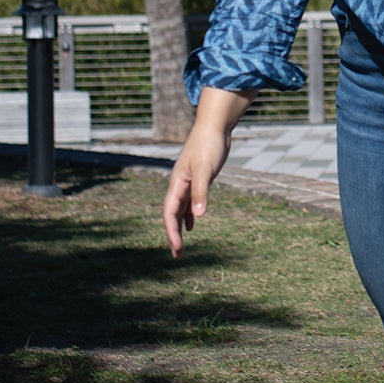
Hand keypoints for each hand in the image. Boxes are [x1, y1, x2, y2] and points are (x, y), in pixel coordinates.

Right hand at [161, 88, 248, 254]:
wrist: (214, 127)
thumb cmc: (208, 146)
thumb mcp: (205, 170)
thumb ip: (201, 193)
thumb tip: (198, 216)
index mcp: (177, 184)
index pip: (169, 213)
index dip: (172, 232)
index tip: (177, 249)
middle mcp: (179, 185)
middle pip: (171, 215)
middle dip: (173, 235)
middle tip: (176, 255)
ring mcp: (187, 182)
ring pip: (179, 210)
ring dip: (179, 227)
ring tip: (180, 245)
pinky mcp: (197, 179)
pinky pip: (188, 202)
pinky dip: (189, 215)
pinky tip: (193, 224)